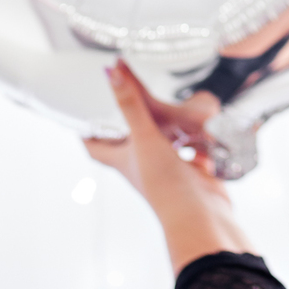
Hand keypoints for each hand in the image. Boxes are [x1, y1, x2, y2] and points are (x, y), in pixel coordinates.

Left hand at [85, 61, 255, 272]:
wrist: (200, 216)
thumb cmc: (164, 185)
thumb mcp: (144, 137)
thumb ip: (131, 104)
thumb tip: (111, 72)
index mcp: (123, 160)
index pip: (95, 146)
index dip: (87, 132)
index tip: (83, 116)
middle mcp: (142, 165)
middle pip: (131, 140)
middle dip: (133, 120)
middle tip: (133, 96)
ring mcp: (168, 169)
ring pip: (165, 143)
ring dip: (169, 126)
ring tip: (172, 104)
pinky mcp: (192, 172)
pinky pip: (194, 151)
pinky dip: (198, 140)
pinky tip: (205, 127)